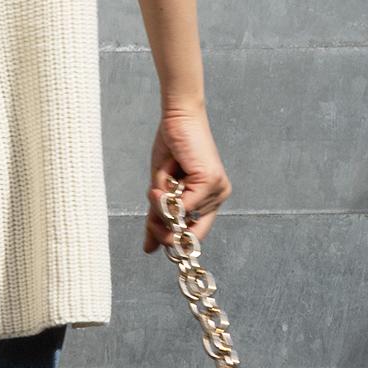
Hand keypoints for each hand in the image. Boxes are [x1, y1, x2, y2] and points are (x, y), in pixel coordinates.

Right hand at [143, 104, 229, 252]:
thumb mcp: (160, 189)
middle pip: (184, 230)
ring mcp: (217, 190)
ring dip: (161, 198)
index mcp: (210, 199)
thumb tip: (149, 249)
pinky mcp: (210, 181)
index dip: (173, 242)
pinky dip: (166, 192)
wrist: (177, 118)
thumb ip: (158, 217)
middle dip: (162, 223)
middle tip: (151, 203)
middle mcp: (218, 196)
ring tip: (162, 174)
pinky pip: (181, 203)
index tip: (152, 243)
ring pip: (179, 216)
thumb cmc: (171, 149)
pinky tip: (166, 173)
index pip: (194, 234)